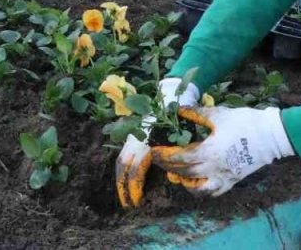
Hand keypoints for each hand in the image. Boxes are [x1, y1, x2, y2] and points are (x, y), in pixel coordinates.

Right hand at [114, 77, 199, 207]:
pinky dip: (123, 172)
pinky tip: (127, 184)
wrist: (169, 96)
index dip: (134, 184)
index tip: (138, 200)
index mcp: (147, 138)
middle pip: (124, 165)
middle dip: (124, 186)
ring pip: (121, 161)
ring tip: (125, 198)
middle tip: (128, 204)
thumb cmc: (178, 116)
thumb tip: (172, 173)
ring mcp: (132, 136)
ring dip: (121, 181)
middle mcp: (136, 138)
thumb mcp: (179, 132)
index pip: (136, 166)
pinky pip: (124, 156)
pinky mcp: (132, 137)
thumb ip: (173, 151)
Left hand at [151, 106, 294, 195]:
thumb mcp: (217, 114)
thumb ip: (195, 114)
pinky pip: (213, 191)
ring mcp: (224, 177)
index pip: (180, 158)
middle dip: (169, 167)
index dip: (165, 156)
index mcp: (209, 151)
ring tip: (175, 173)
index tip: (154, 151)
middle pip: (185, 173)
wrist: (271, 135)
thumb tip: (177, 110)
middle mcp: (215, 168)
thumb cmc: (243, 122)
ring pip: (198, 188)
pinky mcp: (232, 181)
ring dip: (183, 181)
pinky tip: (194, 181)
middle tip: (158, 159)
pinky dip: (200, 189)